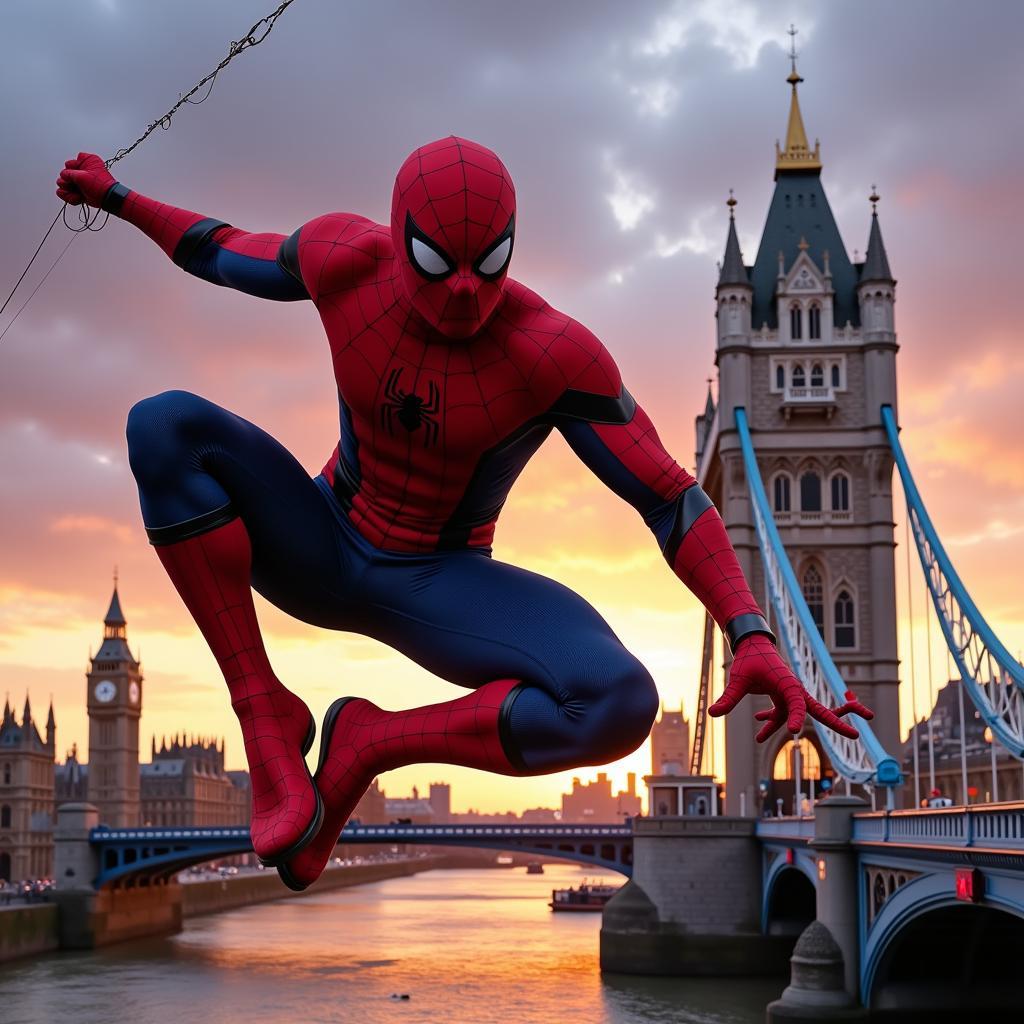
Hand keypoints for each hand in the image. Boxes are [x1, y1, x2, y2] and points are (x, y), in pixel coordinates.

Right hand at [56, 152, 116, 207]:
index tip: (77, 175)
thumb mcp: (82, 176)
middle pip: (64, 174)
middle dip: (68, 182)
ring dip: (69, 191)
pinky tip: (78, 198)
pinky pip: (66, 193)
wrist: (108, 199)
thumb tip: (63, 176)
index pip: (68, 164)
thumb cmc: (101, 186)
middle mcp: (82, 170)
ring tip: (79, 194)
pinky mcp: (79, 190)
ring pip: (63, 185)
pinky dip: (71, 197)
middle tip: (76, 186)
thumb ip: (68, 173)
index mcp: (86, 161)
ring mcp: (80, 181)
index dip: (71, 171)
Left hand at [708, 633, 872, 741]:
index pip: (797, 704)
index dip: (795, 717)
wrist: (752, 643)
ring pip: (794, 714)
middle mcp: (793, 690)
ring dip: (783, 726)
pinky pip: (781, 713)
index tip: (792, 731)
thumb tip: (713, 713)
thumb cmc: (749, 658)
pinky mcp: (781, 695)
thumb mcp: (739, 678)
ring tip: (761, 739)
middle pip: (817, 710)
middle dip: (836, 722)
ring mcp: (789, 693)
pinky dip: (771, 722)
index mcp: (788, 684)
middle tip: (856, 735)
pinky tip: (759, 733)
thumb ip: (729, 698)